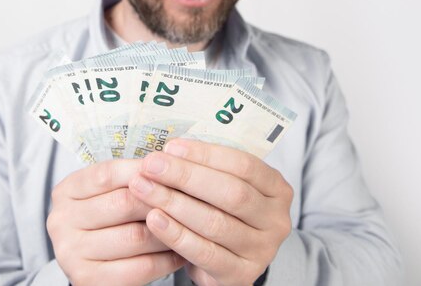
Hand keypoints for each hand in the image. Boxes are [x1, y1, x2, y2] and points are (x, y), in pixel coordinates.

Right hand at [47, 159, 185, 285]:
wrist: (95, 264)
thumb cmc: (110, 219)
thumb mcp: (109, 192)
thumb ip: (131, 178)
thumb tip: (170, 162)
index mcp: (66, 191)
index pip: (108, 173)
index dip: (145, 170)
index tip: (175, 168)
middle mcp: (60, 220)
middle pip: (123, 203)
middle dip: (162, 199)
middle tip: (191, 197)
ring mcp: (70, 252)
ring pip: (136, 236)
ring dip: (170, 231)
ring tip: (192, 224)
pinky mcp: (88, 280)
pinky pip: (140, 267)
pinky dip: (167, 259)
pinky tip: (181, 252)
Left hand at [128, 139, 293, 285]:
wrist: (224, 263)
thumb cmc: (220, 214)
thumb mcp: (223, 189)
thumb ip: (206, 170)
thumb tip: (168, 151)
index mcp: (277, 189)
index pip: (244, 165)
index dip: (206, 155)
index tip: (171, 147)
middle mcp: (276, 220)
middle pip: (231, 192)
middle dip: (186, 176)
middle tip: (151, 166)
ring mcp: (262, 250)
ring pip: (216, 222)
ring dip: (175, 203)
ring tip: (143, 189)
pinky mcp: (241, 274)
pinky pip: (205, 252)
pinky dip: (176, 234)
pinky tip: (154, 219)